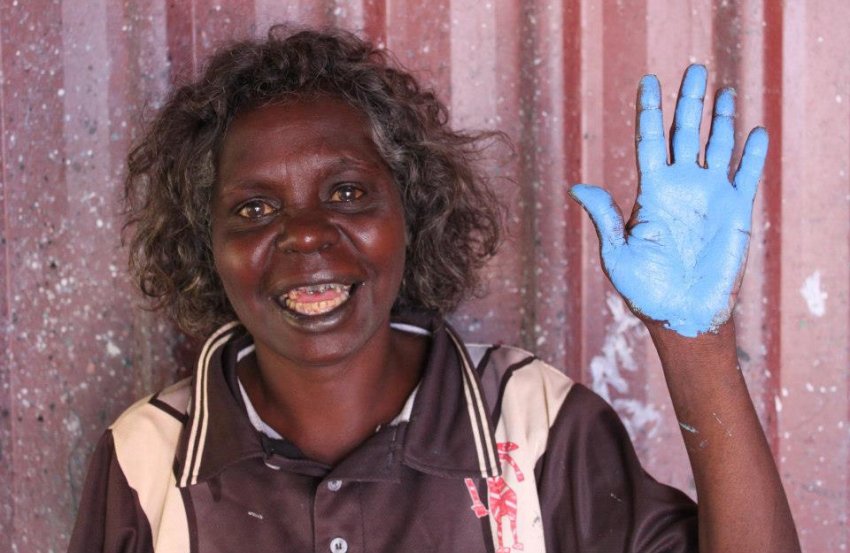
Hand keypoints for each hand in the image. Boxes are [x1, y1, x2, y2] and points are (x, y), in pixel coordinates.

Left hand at [570, 64, 767, 336]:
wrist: (681, 316)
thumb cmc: (644, 291)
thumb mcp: (617, 253)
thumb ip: (603, 217)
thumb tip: (576, 186)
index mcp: (650, 191)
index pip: (649, 140)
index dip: (650, 110)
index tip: (648, 82)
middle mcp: (680, 187)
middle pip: (685, 133)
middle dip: (689, 101)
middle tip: (694, 69)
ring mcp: (708, 196)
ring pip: (717, 146)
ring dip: (721, 118)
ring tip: (723, 90)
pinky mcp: (735, 211)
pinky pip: (746, 175)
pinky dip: (752, 154)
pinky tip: (755, 132)